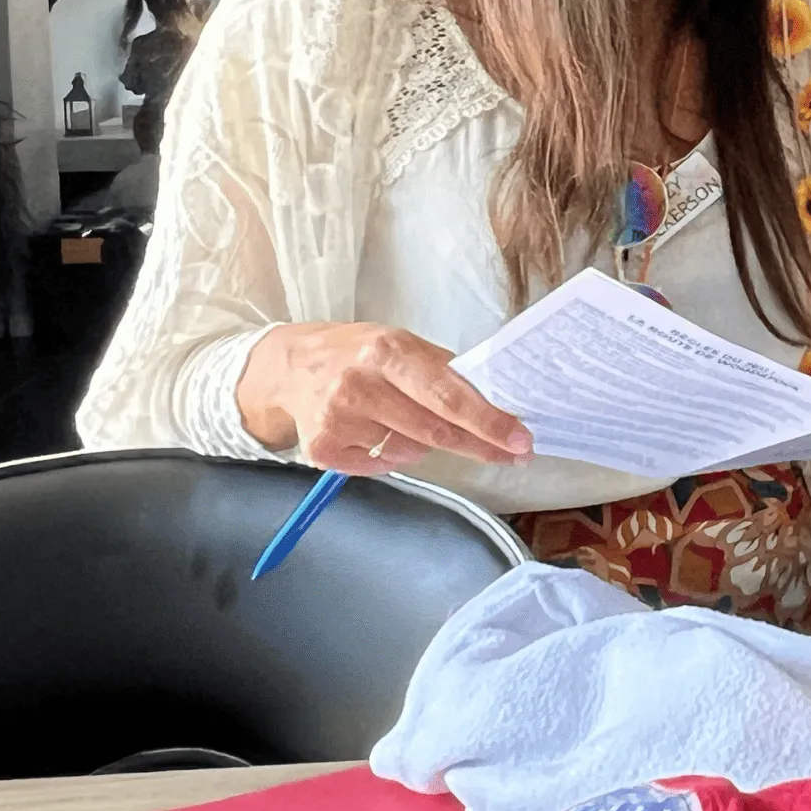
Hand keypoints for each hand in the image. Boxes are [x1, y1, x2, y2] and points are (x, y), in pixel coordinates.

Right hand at [236, 322, 533, 472]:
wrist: (289, 367)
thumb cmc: (356, 354)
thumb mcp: (398, 345)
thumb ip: (442, 371)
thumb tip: (495, 402)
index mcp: (388, 350)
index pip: (449, 393)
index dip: (488, 420)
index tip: (520, 440)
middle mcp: (360, 383)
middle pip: (435, 429)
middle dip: (479, 444)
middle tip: (510, 454)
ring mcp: (338, 419)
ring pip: (410, 451)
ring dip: (424, 444)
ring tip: (406, 419)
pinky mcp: (322, 449)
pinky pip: (380, 466)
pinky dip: (390, 455)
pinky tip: (375, 431)